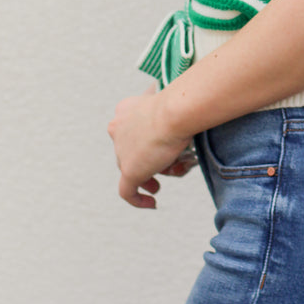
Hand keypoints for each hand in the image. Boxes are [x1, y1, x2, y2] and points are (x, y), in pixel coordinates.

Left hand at [108, 85, 193, 208]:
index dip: (144, 140)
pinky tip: (152, 203)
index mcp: (125, 110)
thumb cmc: (180, 102)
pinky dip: (137, 199)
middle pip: (131, 151)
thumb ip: (169, 108)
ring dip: (148, 176)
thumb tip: (185, 104)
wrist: (175, 111)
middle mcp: (118, 130)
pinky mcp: (129, 170)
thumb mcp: (171, 100)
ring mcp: (122, 151)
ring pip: (133, 169)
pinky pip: (127, 192)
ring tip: (163, 179)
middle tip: (165, 166)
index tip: (158, 145)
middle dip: (147, 160)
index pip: (131, 128)